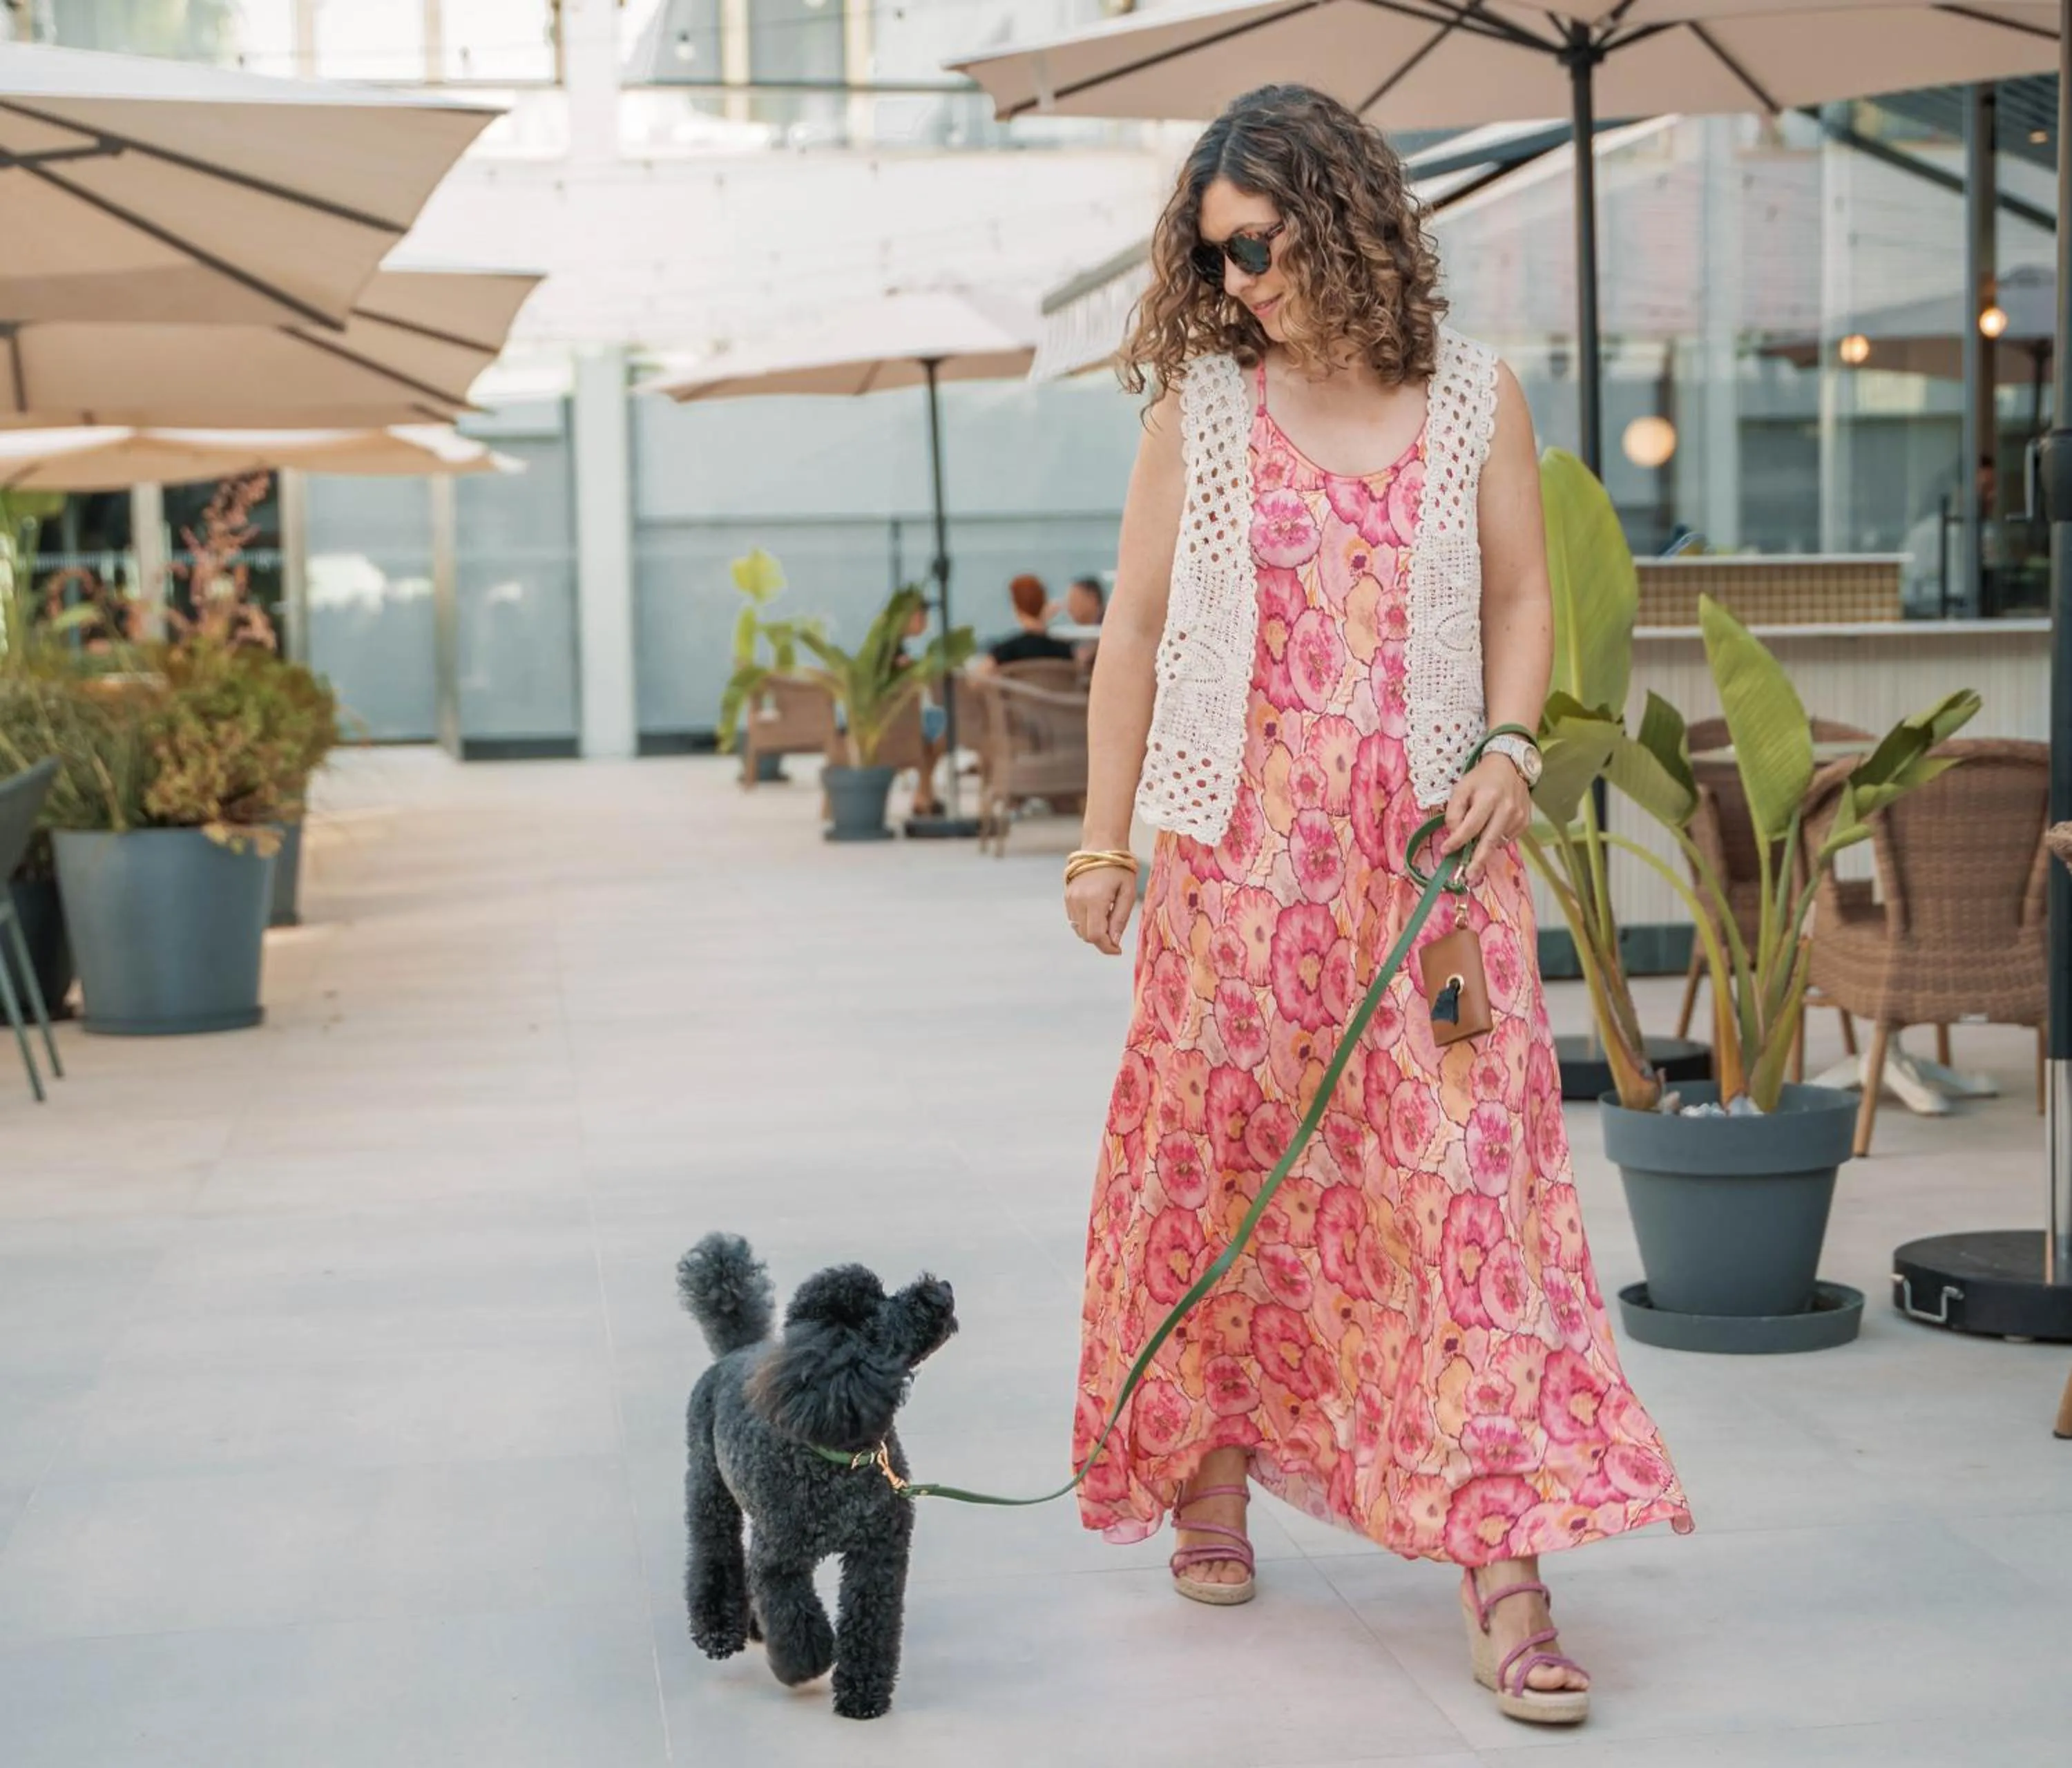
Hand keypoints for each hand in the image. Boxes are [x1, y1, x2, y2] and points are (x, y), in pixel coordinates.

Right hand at [1066, 865, 1135, 955]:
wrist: (1101, 845)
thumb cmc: (1120, 868)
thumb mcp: (1128, 893)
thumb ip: (1120, 919)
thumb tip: (1114, 942)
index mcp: (1095, 899)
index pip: (1095, 935)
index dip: (1107, 948)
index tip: (1118, 950)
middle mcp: (1078, 900)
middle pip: (1086, 935)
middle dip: (1101, 939)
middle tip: (1115, 929)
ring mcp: (1070, 898)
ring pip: (1078, 929)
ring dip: (1093, 931)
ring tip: (1107, 916)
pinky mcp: (1067, 896)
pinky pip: (1074, 919)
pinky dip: (1086, 922)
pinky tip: (1098, 911)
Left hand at [1441, 756, 1531, 882]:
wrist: (1510, 766)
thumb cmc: (1481, 778)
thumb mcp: (1461, 788)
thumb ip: (1454, 811)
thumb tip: (1454, 833)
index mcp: (1489, 798)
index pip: (1471, 826)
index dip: (1457, 840)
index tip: (1445, 851)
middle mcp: (1507, 809)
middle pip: (1489, 841)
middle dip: (1477, 861)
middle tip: (1468, 877)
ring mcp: (1519, 817)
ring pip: (1498, 842)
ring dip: (1484, 848)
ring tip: (1476, 846)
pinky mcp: (1526, 821)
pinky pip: (1508, 838)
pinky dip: (1497, 839)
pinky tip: (1492, 828)